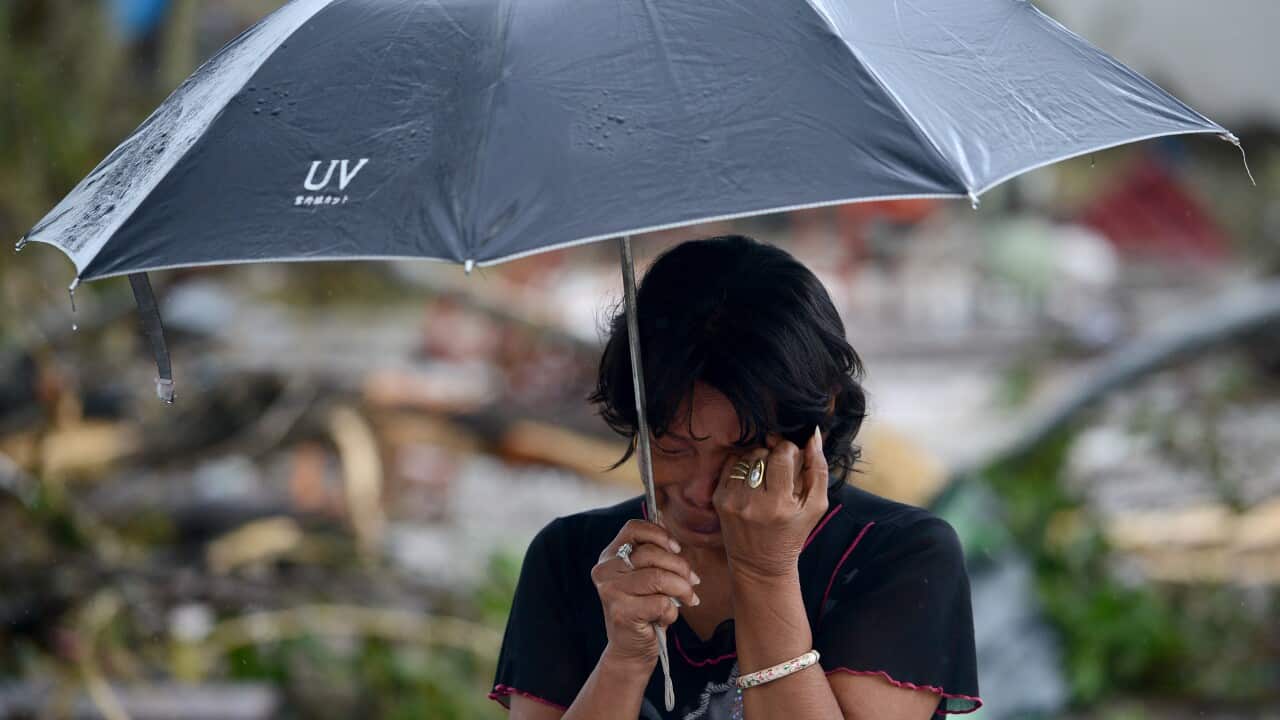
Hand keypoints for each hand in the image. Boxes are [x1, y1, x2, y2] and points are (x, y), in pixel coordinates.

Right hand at [590, 519, 700, 668]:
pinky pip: (660, 602)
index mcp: (609, 556)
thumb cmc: (643, 609)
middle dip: (681, 567)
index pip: (633, 529)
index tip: (677, 548)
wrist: (630, 650)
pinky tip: (666, 618)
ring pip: (659, 578)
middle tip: (693, 581)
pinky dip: (672, 611)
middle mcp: (604, 571)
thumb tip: (665, 519)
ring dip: (682, 589)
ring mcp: (610, 592)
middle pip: (651, 554)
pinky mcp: (621, 613)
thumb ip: (653, 552)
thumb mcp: (646, 576)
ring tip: (689, 599)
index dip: (660, 534)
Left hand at [713, 427, 829, 580]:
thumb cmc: (792, 533)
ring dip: (758, 461)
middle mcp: (753, 502)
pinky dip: (742, 466)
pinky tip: (750, 481)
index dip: (789, 451)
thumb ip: (818, 468)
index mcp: (780, 504)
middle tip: (779, 473)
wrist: (760, 564)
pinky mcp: (718, 499)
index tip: (792, 460)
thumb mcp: (816, 506)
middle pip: (763, 453)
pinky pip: (730, 464)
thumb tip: (814, 434)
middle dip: (773, 457)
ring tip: (765, 478)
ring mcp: (732, 500)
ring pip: (746, 457)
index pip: (782, 453)